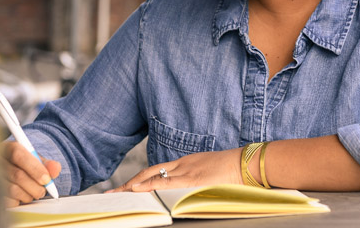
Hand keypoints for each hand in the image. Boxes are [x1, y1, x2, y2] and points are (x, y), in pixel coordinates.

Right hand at [2, 141, 61, 206]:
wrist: (4, 170)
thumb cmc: (22, 165)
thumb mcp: (34, 160)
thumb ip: (46, 164)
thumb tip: (55, 168)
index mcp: (9, 148)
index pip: (19, 155)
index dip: (35, 169)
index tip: (47, 180)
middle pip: (17, 175)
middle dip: (35, 186)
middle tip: (43, 191)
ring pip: (13, 190)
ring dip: (28, 195)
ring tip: (32, 193)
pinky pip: (7, 201)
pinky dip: (18, 202)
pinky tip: (20, 197)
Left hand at [108, 148, 242, 192]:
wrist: (247, 164)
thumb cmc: (234, 172)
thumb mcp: (211, 174)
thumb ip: (198, 181)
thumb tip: (190, 193)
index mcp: (188, 163)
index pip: (157, 171)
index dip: (140, 179)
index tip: (126, 187)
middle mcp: (183, 165)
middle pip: (150, 173)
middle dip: (129, 184)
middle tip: (112, 193)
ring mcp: (186, 171)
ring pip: (153, 177)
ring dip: (133, 186)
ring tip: (117, 194)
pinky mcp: (191, 178)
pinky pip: (166, 183)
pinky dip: (149, 185)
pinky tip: (136, 189)